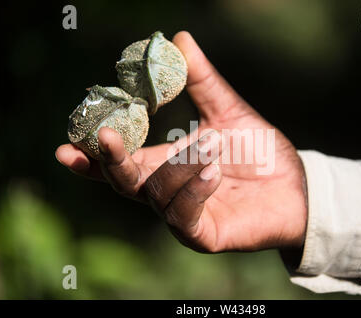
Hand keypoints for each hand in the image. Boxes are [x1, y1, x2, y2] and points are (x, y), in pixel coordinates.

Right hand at [56, 31, 307, 252]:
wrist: (295, 185)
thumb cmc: (259, 151)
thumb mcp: (228, 111)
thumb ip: (202, 81)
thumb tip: (179, 38)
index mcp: (165, 164)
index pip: (121, 162)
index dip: (92, 156)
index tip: (66, 144)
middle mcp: (166, 191)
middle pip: (124, 182)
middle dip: (111, 161)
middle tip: (104, 137)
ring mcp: (182, 216)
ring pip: (156, 194)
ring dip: (178, 165)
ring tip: (210, 144)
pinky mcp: (202, 235)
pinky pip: (182, 216)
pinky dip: (193, 190)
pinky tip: (213, 171)